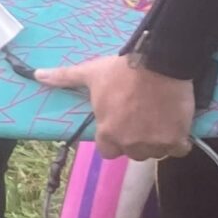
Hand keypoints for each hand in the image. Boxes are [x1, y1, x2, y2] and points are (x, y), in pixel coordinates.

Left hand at [33, 54, 194, 159]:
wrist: (160, 64)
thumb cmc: (122, 70)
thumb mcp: (91, 73)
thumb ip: (65, 78)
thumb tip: (37, 75)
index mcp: (107, 133)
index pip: (108, 152)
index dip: (115, 141)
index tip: (123, 127)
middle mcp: (129, 143)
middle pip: (134, 153)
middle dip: (138, 141)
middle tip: (144, 121)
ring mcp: (153, 143)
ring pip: (156, 153)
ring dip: (159, 142)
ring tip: (161, 122)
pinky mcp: (175, 138)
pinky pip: (179, 149)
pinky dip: (179, 141)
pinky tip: (178, 127)